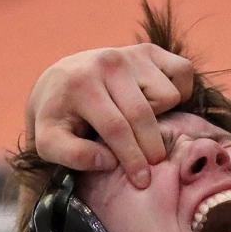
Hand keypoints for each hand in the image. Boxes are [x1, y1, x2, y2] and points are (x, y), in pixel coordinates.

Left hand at [26, 44, 194, 186]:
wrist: (60, 81)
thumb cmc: (58, 119)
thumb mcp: (48, 142)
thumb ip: (73, 156)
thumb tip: (109, 160)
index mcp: (80, 84)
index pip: (116, 128)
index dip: (132, 158)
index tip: (142, 181)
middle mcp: (107, 62)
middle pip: (144, 115)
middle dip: (151, 148)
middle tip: (151, 166)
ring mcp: (130, 53)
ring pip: (169, 94)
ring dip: (161, 116)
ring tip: (141, 126)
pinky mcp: (147, 50)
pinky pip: (182, 71)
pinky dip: (180, 90)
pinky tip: (159, 104)